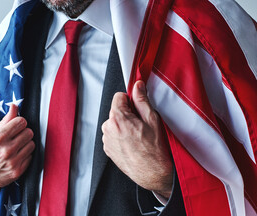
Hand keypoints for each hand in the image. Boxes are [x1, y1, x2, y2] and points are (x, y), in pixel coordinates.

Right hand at [0, 104, 34, 191]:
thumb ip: (5, 120)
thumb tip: (14, 106)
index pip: (21, 122)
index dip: (19, 123)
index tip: (16, 126)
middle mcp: (6, 150)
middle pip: (29, 132)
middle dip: (23, 132)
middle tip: (16, 137)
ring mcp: (13, 162)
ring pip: (32, 144)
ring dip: (26, 144)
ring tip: (16, 146)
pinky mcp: (18, 171)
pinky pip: (30, 156)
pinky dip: (25, 155)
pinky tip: (16, 156)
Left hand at [102, 81, 171, 197]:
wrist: (153, 173)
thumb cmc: (154, 150)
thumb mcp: (152, 119)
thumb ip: (142, 99)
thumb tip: (137, 86)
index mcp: (118, 118)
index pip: (118, 96)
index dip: (129, 100)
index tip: (136, 107)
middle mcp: (108, 128)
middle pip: (116, 110)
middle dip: (127, 114)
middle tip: (140, 124)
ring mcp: (107, 140)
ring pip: (114, 123)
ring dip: (123, 125)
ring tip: (137, 136)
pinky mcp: (108, 149)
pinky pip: (113, 135)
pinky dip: (120, 136)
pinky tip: (132, 143)